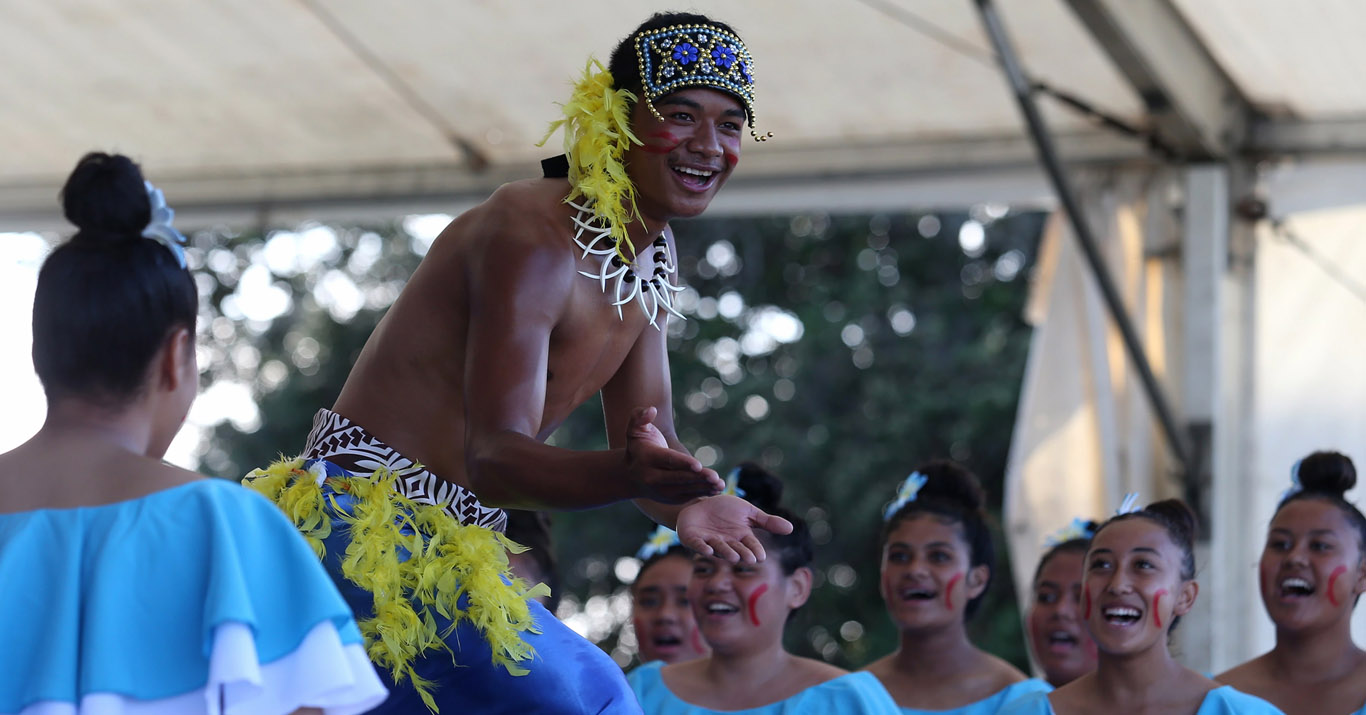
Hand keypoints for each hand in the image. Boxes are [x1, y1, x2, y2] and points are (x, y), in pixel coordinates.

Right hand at [625, 406, 723, 503]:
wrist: (630, 476)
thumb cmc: (638, 447)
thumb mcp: (634, 430)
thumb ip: (640, 417)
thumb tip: (652, 409)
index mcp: (647, 458)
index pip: (668, 460)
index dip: (683, 463)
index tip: (698, 465)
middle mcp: (653, 477)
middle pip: (679, 477)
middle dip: (698, 477)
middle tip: (715, 477)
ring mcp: (661, 491)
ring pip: (685, 489)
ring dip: (704, 487)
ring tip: (720, 484)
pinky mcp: (670, 498)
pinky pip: (688, 496)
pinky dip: (703, 492)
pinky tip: (717, 489)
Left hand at [676, 494, 794, 563]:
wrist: (699, 503)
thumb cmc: (725, 509)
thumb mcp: (748, 512)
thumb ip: (767, 521)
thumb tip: (791, 528)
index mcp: (740, 537)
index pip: (750, 544)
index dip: (755, 550)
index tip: (761, 557)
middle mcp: (726, 542)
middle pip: (735, 548)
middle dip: (742, 553)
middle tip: (749, 559)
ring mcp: (709, 541)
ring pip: (719, 548)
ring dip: (726, 552)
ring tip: (733, 556)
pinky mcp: (693, 539)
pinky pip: (698, 545)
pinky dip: (703, 547)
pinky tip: (708, 549)